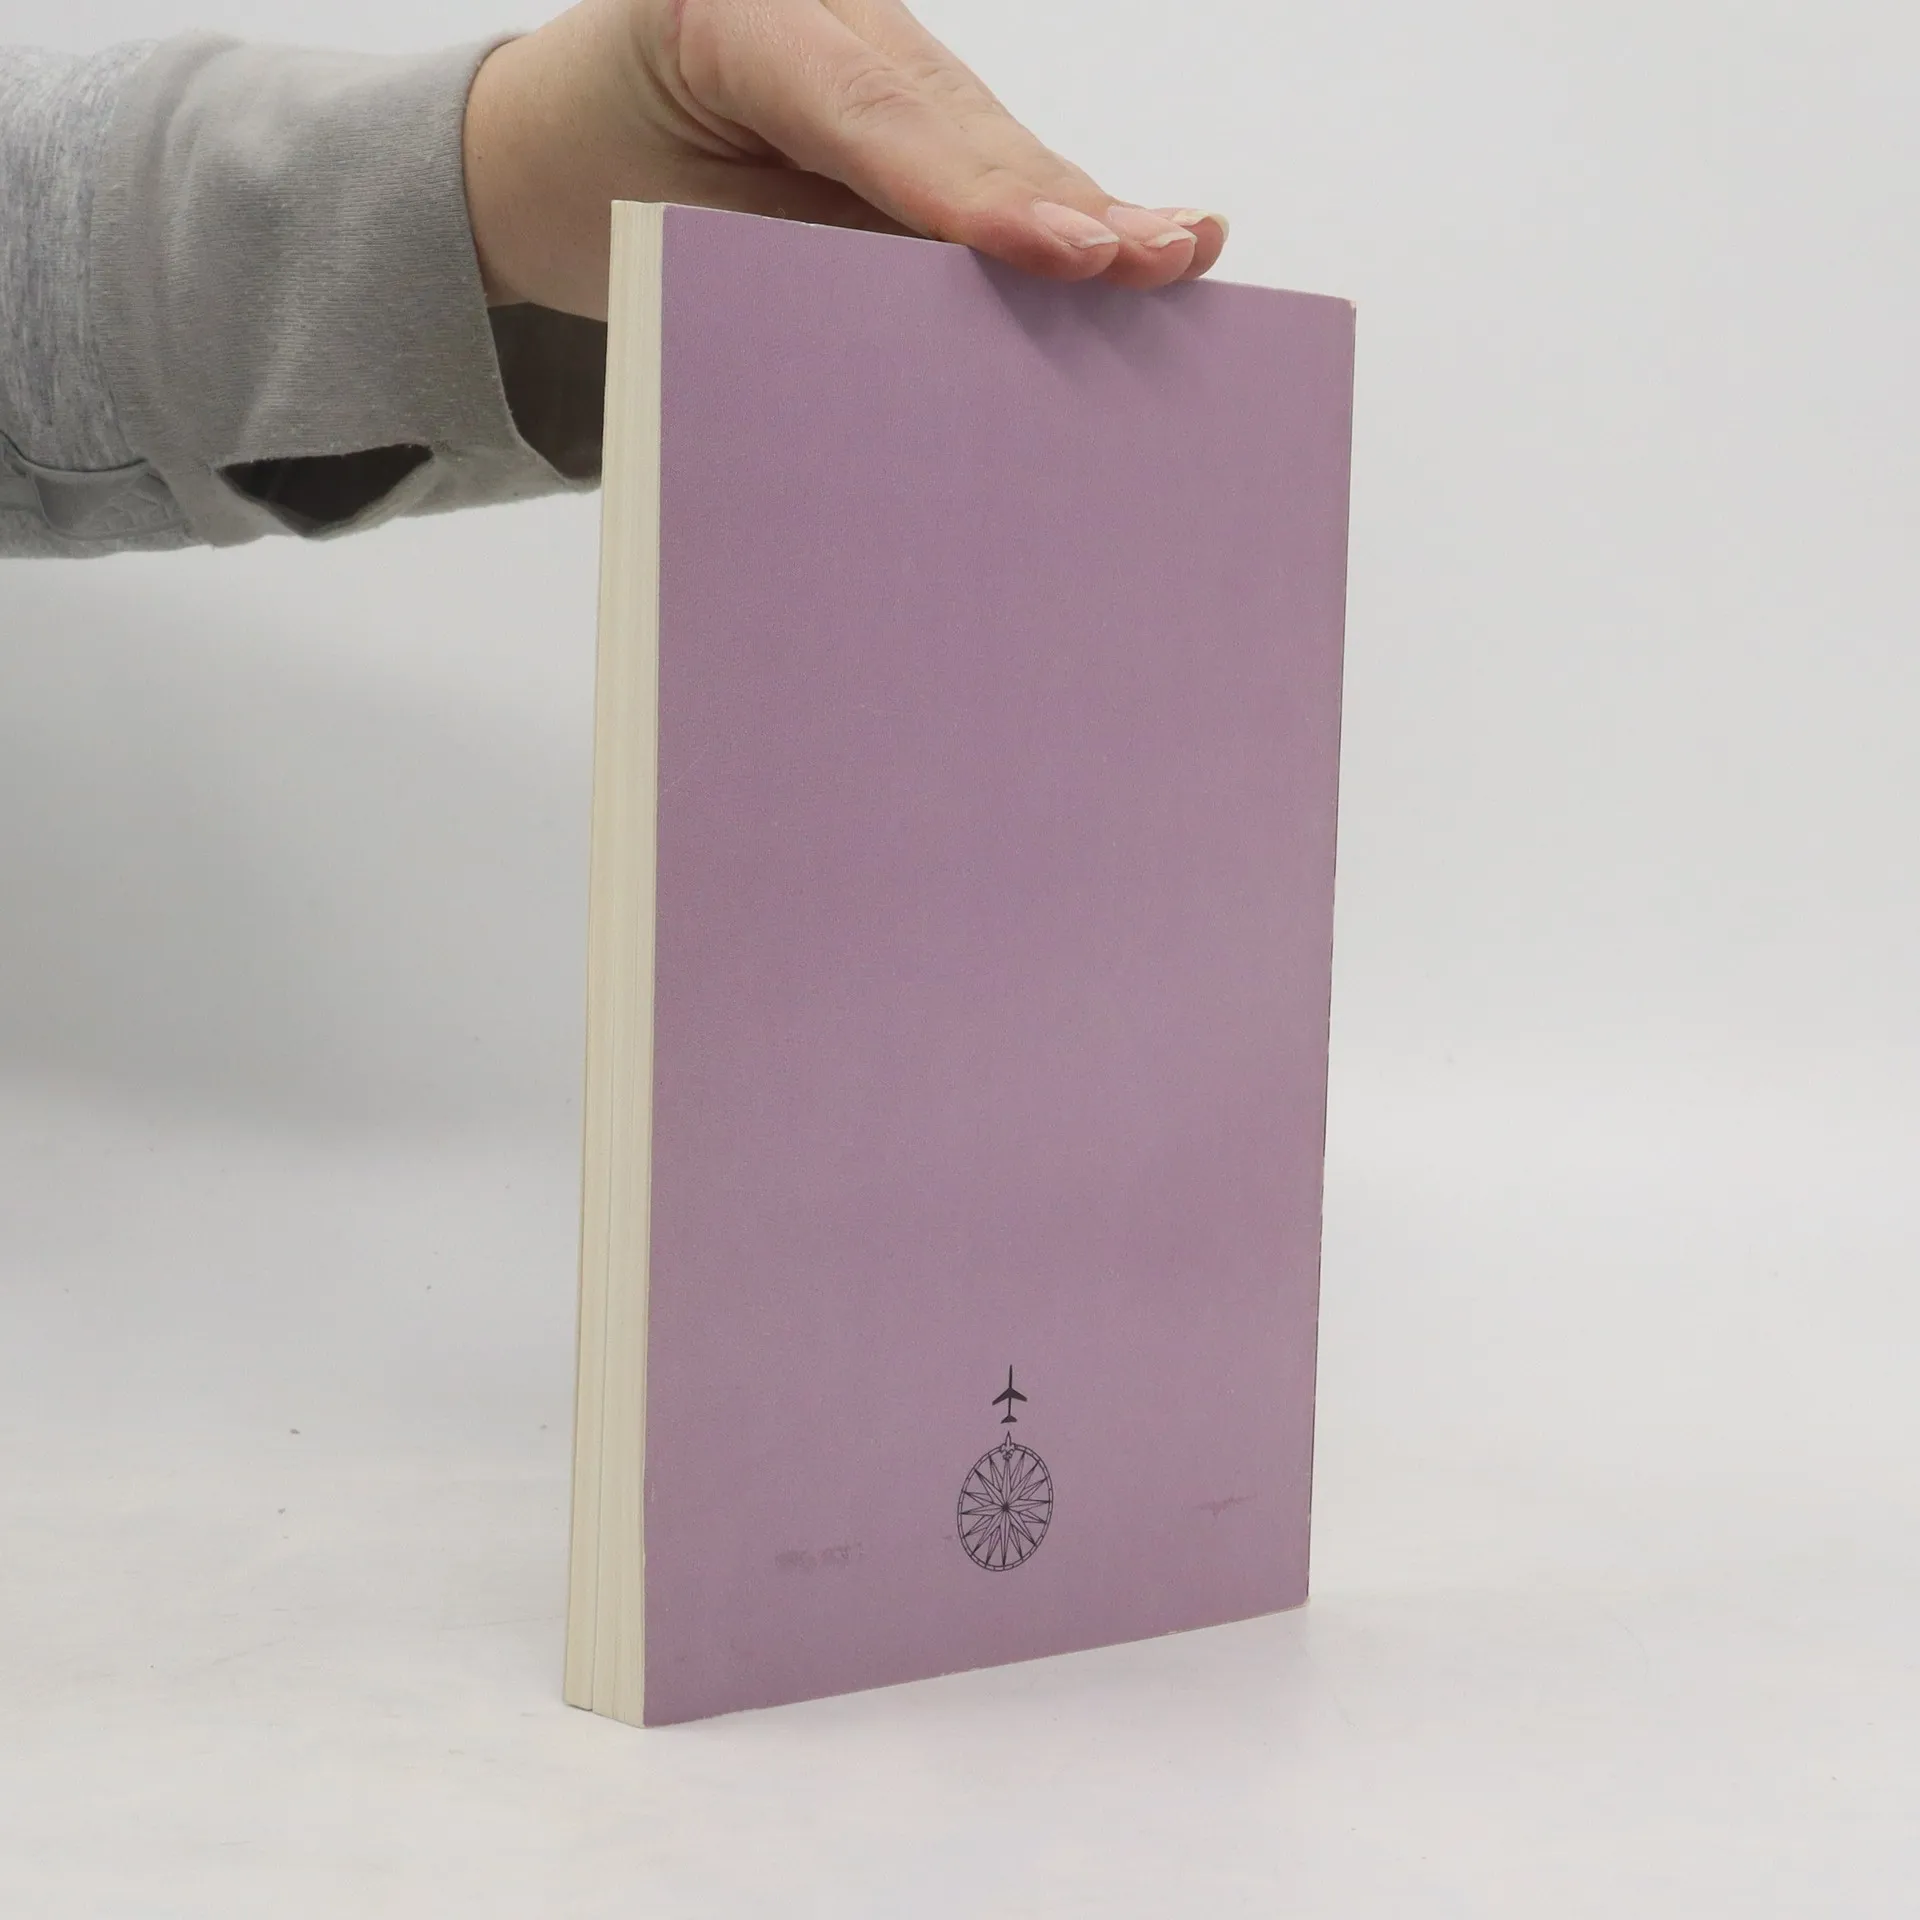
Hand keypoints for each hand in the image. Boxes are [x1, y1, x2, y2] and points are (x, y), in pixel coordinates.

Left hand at [462, 0, 1227, 317]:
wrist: (566, 145)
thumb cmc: (604, 177)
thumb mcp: (653, 224)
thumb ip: (773, 257)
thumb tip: (921, 347)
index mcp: (732, 16)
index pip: (866, 112)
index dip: (968, 186)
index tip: (1056, 247)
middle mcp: (824, 16)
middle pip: (957, 124)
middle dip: (1056, 199)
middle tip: (1147, 257)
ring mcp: (878, 50)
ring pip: (994, 142)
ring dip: (1090, 210)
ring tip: (1178, 251)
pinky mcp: (913, 108)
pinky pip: (990, 162)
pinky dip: (1065, 213)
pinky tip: (1153, 235)